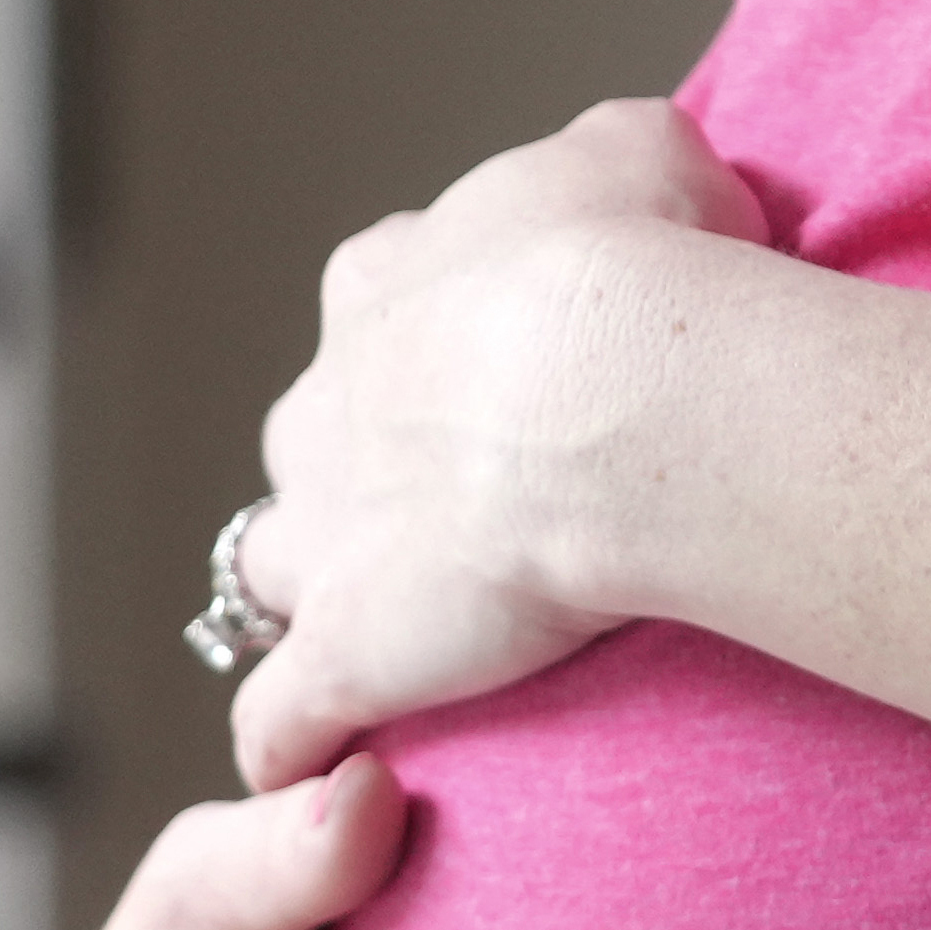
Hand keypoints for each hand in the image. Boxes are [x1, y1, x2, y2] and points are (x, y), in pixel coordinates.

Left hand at [231, 97, 768, 789]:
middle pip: (317, 443)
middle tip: (481, 510)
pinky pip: (286, 723)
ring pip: (281, 574)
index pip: (377, 307)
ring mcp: (325, 536)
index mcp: (387, 286)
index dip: (439, 346)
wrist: (612, 387)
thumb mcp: (647, 155)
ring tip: (408, 649)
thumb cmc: (642, 266)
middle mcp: (329, 406)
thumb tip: (649, 174)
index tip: (511, 374)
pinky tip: (344, 775)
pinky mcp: (343, 655)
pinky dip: (303, 748)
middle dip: (372, 476)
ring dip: (328, 605)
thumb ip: (625, 160)